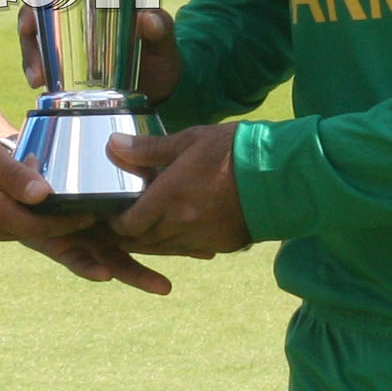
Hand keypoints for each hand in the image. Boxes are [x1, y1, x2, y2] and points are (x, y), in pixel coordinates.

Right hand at [0, 115, 173, 295]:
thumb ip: (15, 172)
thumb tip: (47, 195)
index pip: (59, 227)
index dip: (99, 228)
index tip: (141, 229)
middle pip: (65, 252)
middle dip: (119, 267)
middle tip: (164, 287)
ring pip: (46, 245)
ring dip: (89, 257)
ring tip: (135, 276)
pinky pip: (24, 233)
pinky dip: (54, 239)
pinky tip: (80, 245)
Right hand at [17, 7, 183, 104]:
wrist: (160, 89)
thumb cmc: (161, 57)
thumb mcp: (165, 42)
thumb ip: (162, 29)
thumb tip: (148, 18)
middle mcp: (80, 15)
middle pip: (41, 7)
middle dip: (29, 23)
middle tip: (33, 41)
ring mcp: (70, 39)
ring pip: (36, 35)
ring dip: (30, 51)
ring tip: (37, 76)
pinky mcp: (65, 62)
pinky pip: (41, 60)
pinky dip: (34, 68)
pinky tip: (37, 82)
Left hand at [106, 123, 251, 257]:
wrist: (279, 175)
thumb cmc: (232, 151)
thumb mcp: (188, 141)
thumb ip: (148, 149)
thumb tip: (112, 145)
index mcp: (168, 198)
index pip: (129, 224)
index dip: (117, 222)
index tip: (114, 213)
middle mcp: (181, 224)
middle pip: (145, 240)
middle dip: (132, 233)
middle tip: (128, 221)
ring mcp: (202, 237)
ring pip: (167, 248)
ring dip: (155, 240)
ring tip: (151, 226)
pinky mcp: (222, 244)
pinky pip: (191, 249)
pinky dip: (180, 242)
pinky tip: (182, 229)